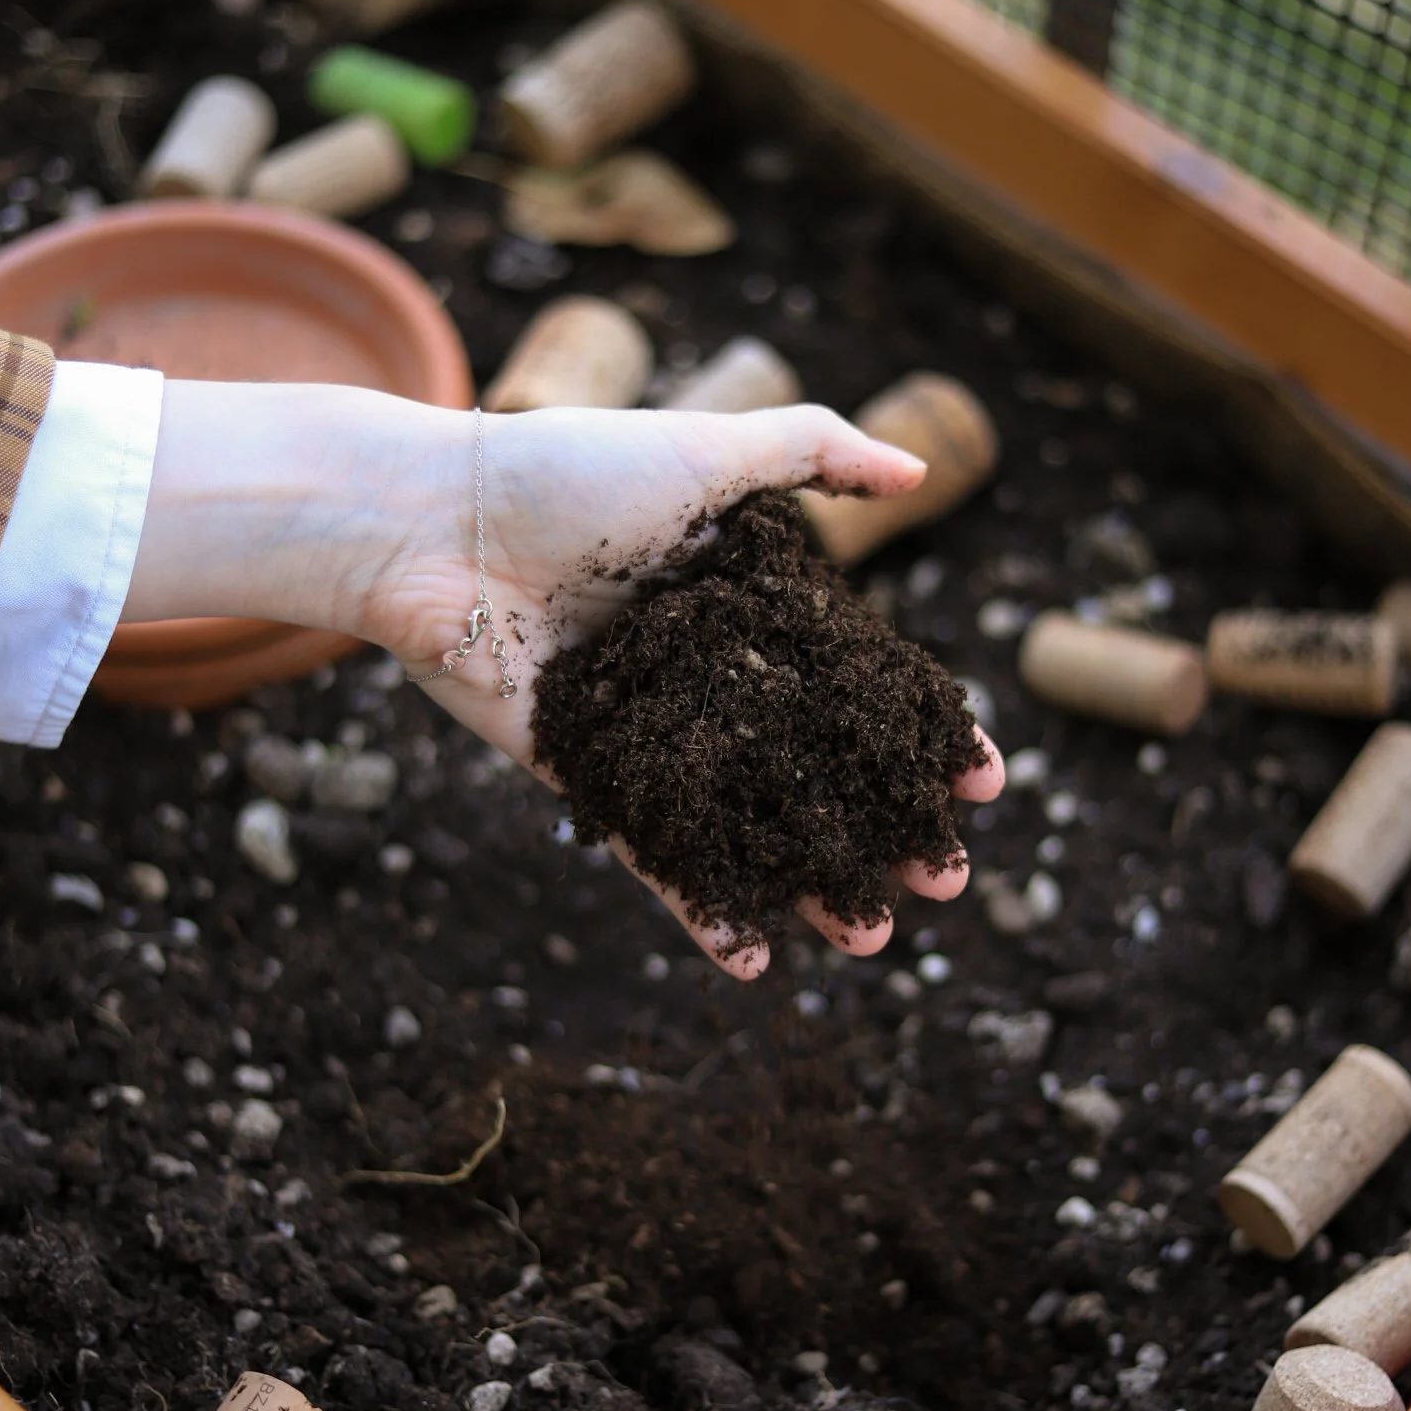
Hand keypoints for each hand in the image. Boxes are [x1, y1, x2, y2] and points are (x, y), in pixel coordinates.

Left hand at [125, 385, 1003, 976]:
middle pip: (816, 768)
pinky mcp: (587, 775)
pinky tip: (754, 959)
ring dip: (812, 886)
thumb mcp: (701, 454)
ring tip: (873, 936)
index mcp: (743, 606)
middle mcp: (707, 676)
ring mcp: (652, 733)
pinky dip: (702, 909)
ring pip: (750, 824)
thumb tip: (920, 468)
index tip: (981, 781)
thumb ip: (810, 451)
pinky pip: (654, 855)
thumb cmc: (562, 473)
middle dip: (885, 828)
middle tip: (946, 880)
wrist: (429, 527)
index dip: (918, 732)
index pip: (855, 681)